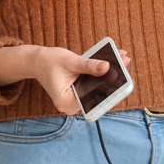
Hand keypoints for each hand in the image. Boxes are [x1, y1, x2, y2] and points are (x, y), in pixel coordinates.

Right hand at [0, 45, 130, 114]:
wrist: (38, 61)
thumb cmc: (50, 61)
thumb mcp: (71, 61)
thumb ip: (89, 65)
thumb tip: (107, 67)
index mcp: (66, 102)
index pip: (93, 97)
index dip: (108, 86)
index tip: (122, 75)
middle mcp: (72, 105)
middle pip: (98, 93)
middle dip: (112, 77)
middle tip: (125, 61)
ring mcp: (76, 100)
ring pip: (98, 88)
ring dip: (110, 74)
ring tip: (122, 58)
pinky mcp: (80, 93)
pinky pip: (94, 84)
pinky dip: (103, 73)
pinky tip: (114, 60)